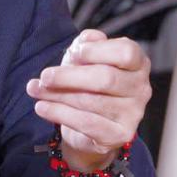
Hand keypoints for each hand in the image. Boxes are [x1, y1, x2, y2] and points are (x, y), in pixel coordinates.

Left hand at [26, 29, 150, 171]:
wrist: (90, 125)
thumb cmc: (89, 83)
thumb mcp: (86, 58)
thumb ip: (87, 45)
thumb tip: (84, 41)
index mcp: (138, 63)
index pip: (126, 52)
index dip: (97, 51)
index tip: (72, 53)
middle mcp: (141, 88)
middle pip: (105, 78)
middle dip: (69, 76)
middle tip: (45, 76)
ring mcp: (133, 114)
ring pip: (91, 101)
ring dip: (57, 95)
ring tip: (35, 90)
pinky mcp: (119, 135)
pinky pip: (86, 123)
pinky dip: (59, 114)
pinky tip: (41, 107)